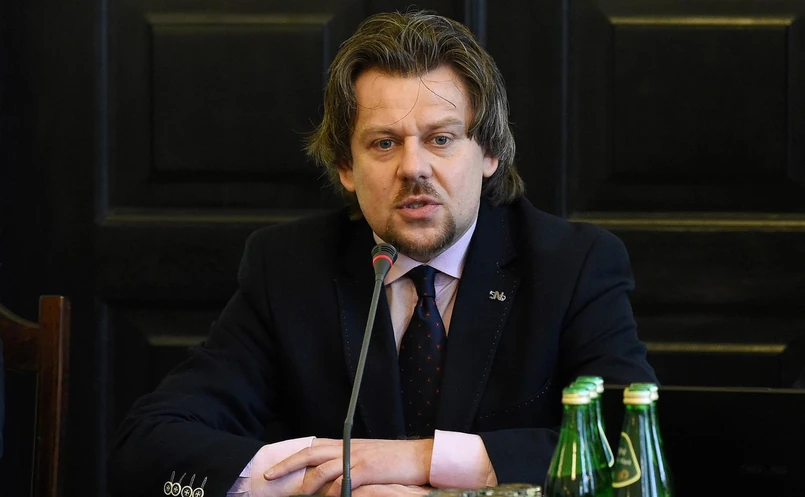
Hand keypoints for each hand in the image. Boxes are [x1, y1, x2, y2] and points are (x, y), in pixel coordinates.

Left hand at [264, 438, 433, 494]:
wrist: (420, 457)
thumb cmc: (396, 460)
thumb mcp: (369, 459)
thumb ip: (350, 464)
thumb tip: (334, 477)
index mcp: (347, 444)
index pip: (314, 447)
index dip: (294, 457)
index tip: (276, 468)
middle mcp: (349, 447)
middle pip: (311, 453)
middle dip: (288, 465)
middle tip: (270, 476)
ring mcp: (358, 458)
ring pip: (323, 467)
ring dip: (308, 483)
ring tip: (298, 494)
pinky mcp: (368, 469)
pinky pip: (344, 480)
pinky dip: (334, 490)